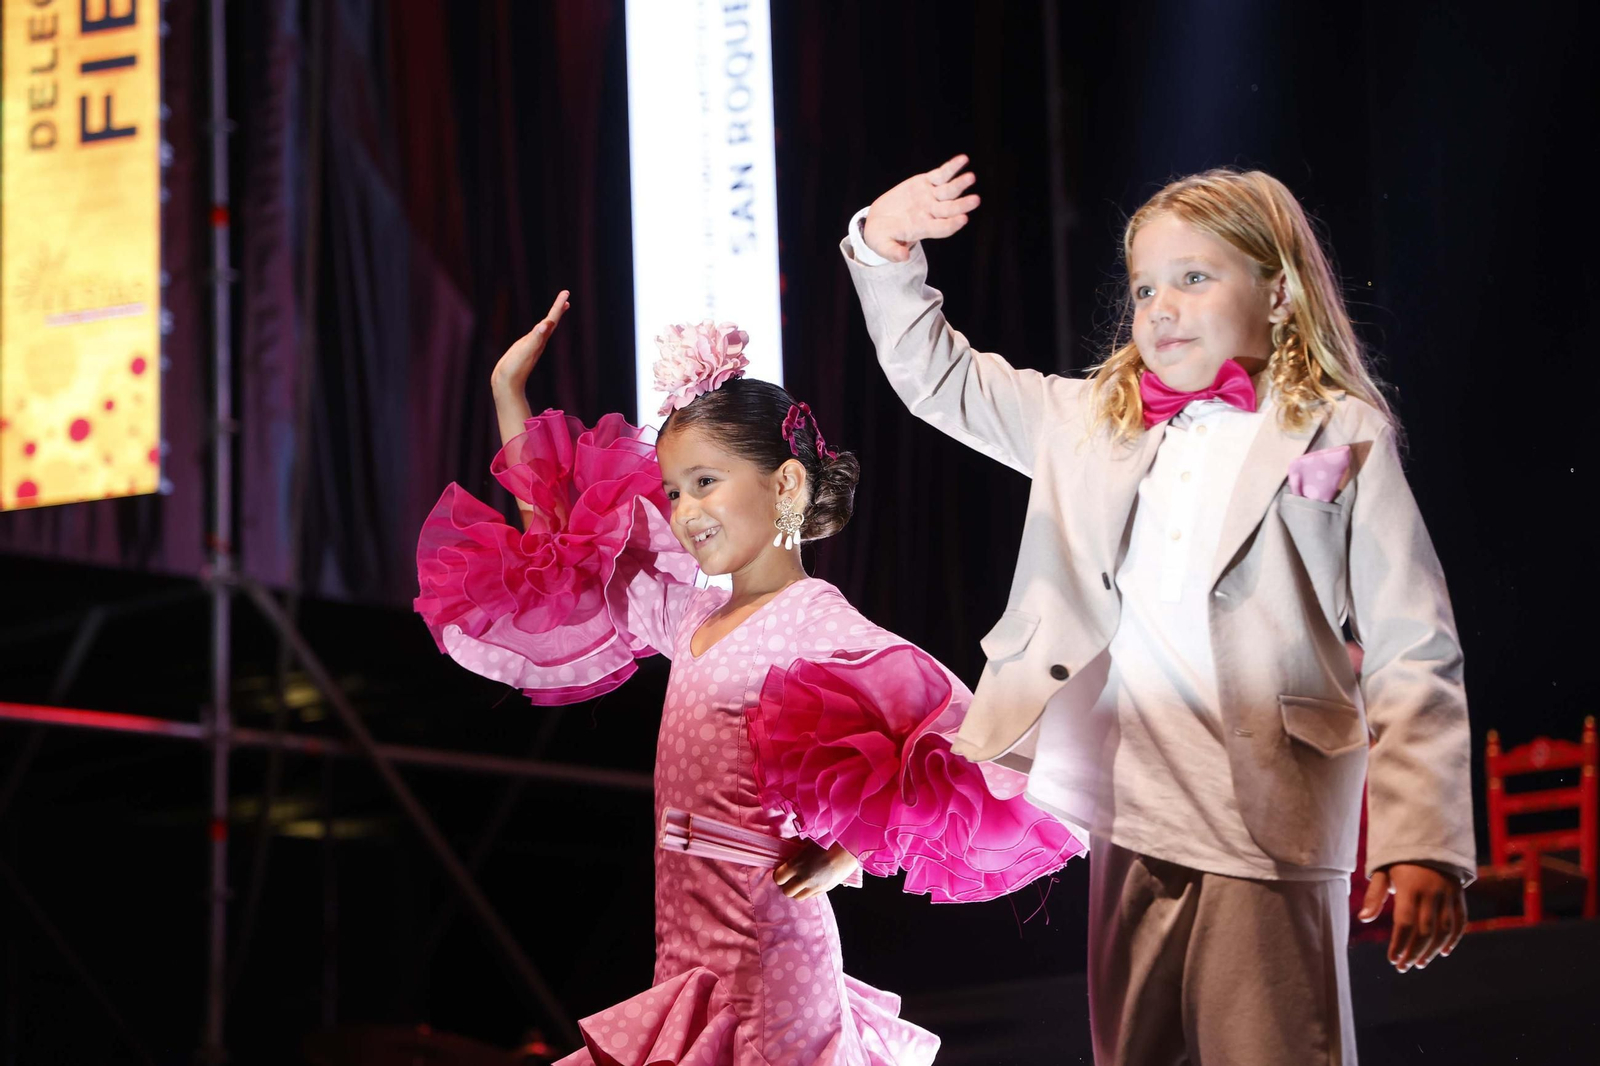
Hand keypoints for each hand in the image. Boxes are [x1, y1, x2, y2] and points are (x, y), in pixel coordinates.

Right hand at [490, 290, 569, 398]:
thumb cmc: (514, 369)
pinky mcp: (523, 350)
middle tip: (565, 297)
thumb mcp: (525, 351)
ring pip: (544, 329)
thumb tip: (546, 325)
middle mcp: (538, 342)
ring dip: (551, 318)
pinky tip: (538, 329)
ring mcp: (531, 346)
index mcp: (540, 340)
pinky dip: (539, 328)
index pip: (552, 319)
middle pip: (551, 322)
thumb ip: (536, 338)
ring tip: (556, 310)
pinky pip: (534, 335)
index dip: (558, 306)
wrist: (506, 385)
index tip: (566, 292)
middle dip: (558, 309)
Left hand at [773, 842, 859, 900]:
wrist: (848, 848)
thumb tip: (786, 849)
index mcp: (797, 864)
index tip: (782, 870)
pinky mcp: (825, 890)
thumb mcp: (807, 841)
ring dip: (797, 890)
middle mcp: (804, 878)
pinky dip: (808, 891)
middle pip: (787, 891)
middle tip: (790, 877)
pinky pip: (811, 896)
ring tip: (801, 881)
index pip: (778, 878)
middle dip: (786, 884)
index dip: (779, 875)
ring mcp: (815, 886)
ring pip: (798, 897)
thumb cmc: (827, 840)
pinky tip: (812, 882)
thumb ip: (794, 847)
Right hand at [859, 154, 980, 262]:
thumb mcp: (882, 245)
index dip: (952, 224)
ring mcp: (930, 197)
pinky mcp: (925, 183)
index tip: (963, 219)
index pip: (941, 228)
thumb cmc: (882, 236)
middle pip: (950, 209)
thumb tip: (902, 257)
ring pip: (949, 190)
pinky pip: (941, 174)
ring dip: (960, 184)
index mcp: (922, 228)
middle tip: (975, 200)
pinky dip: (952, 167)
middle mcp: (930, 213)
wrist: (879, 221)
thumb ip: (892, 252)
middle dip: (962, 204)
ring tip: (970, 177)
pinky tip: (963, 159)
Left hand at [1359, 862, 1466, 971]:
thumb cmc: (1399, 859)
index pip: (1404, 922)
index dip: (1399, 944)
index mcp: (1409, 887)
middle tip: (1403, 967)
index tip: (1392, 959)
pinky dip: (1453, 939)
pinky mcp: (1460, 895)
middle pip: (1425, 931)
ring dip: (1432, 950)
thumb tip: (1363, 918)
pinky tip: (1442, 952)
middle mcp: (1431, 892)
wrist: (1429, 837)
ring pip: (1444, 930)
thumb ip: (1374, 895)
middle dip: (1413, 952)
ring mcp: (1448, 894)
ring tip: (1419, 963)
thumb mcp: (1382, 871)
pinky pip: (1460, 922)